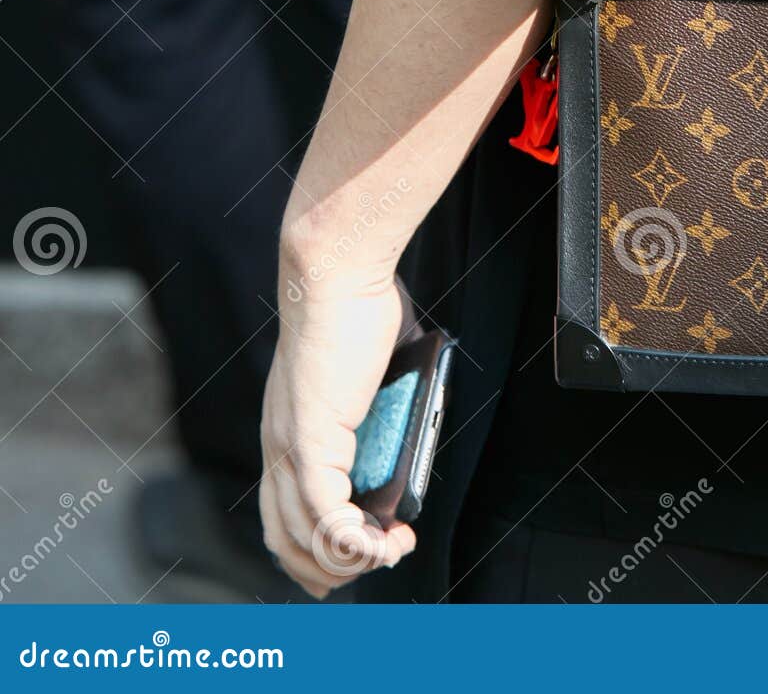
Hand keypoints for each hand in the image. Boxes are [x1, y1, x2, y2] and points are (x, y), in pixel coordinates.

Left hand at [259, 263, 417, 597]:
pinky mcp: (310, 440)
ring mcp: (290, 447)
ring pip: (306, 537)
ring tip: (396, 546)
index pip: (283, 518)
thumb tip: (413, 425)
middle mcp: (278, 448)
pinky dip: (355, 540)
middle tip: (386, 556)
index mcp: (286, 434)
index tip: (365, 551)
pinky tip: (384, 541)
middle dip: (336, 569)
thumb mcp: (373, 374)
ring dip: (355, 558)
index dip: (318, 551)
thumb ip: (385, 406)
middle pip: (288, 541)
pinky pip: (325, 512)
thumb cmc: (357, 309)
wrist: (338, 273)